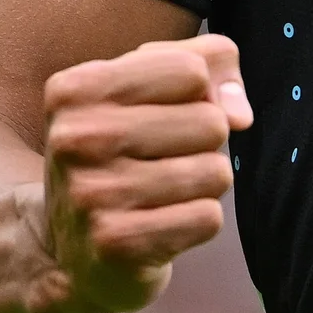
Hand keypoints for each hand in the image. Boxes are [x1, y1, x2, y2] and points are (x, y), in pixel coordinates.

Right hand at [34, 33, 252, 312]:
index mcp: (76, 89)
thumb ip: (210, 62)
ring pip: (216, 172)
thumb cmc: (123, 151)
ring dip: (203, 183)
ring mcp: (93, 195)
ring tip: (161, 192)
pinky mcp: (118, 245)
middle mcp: (76, 139)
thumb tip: (240, 114)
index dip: (197, 94)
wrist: (71, 249)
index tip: (164, 114)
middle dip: (204, 142)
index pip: (191, 70)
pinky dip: (197, 221)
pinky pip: (209, 218)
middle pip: (211, 122)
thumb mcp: (150, 87)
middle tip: (162, 160)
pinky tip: (161, 223)